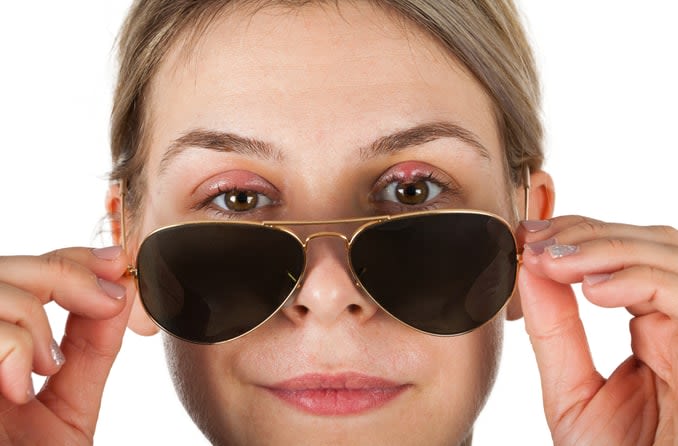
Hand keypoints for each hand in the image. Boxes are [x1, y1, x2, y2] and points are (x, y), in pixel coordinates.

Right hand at [0, 246, 131, 444]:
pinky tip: (17, 387)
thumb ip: (90, 350)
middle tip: (108, 300)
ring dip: (31, 316)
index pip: (26, 273)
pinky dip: (8, 344)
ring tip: (44, 368)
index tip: (120, 264)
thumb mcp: (68, 410)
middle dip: (67, 272)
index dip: (73, 258)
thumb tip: (120, 291)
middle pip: (6, 269)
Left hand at [517, 216, 677, 444]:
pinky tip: (594, 290)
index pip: (629, 259)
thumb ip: (556, 331)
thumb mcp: (574, 393)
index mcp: (657, 335)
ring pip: (672, 258)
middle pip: (654, 246)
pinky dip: (639, 280)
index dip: (582, 237)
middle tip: (537, 241)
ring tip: (555, 261)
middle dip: (590, 233)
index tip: (530, 238)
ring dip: (607, 248)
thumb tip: (530, 268)